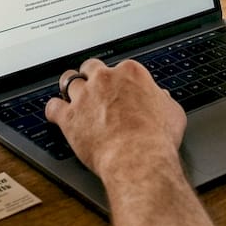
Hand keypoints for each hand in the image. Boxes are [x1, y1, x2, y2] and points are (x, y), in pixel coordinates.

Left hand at [44, 58, 186, 177]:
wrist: (138, 158)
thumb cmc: (157, 138)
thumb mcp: (172, 114)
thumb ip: (163, 101)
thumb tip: (162, 99)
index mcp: (131, 73)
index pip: (121, 67)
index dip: (119, 79)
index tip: (120, 88)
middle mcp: (105, 80)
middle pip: (91, 67)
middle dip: (92, 76)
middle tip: (94, 87)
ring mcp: (84, 96)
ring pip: (69, 81)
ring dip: (71, 89)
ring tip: (72, 96)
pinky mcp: (69, 117)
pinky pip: (53, 107)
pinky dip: (54, 110)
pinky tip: (56, 114)